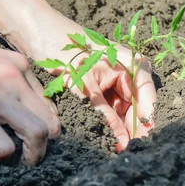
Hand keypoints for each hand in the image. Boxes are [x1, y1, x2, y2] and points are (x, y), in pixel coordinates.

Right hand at [0, 19, 60, 165]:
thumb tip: (4, 96)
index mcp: (17, 64)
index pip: (46, 100)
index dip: (43, 120)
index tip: (32, 133)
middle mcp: (15, 79)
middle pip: (49, 119)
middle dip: (46, 142)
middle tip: (33, 154)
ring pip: (38, 134)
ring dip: (34, 155)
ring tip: (23, 164)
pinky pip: (4, 148)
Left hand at [29, 16, 157, 151]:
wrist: (37, 33)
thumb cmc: (61, 48)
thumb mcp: (84, 84)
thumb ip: (104, 114)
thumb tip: (123, 141)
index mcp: (132, 64)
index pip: (147, 99)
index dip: (145, 123)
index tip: (140, 145)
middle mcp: (128, 71)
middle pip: (137, 107)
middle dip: (131, 129)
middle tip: (124, 152)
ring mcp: (115, 79)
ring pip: (123, 111)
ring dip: (119, 128)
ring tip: (114, 149)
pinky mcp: (102, 87)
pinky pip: (110, 108)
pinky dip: (107, 122)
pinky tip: (105, 138)